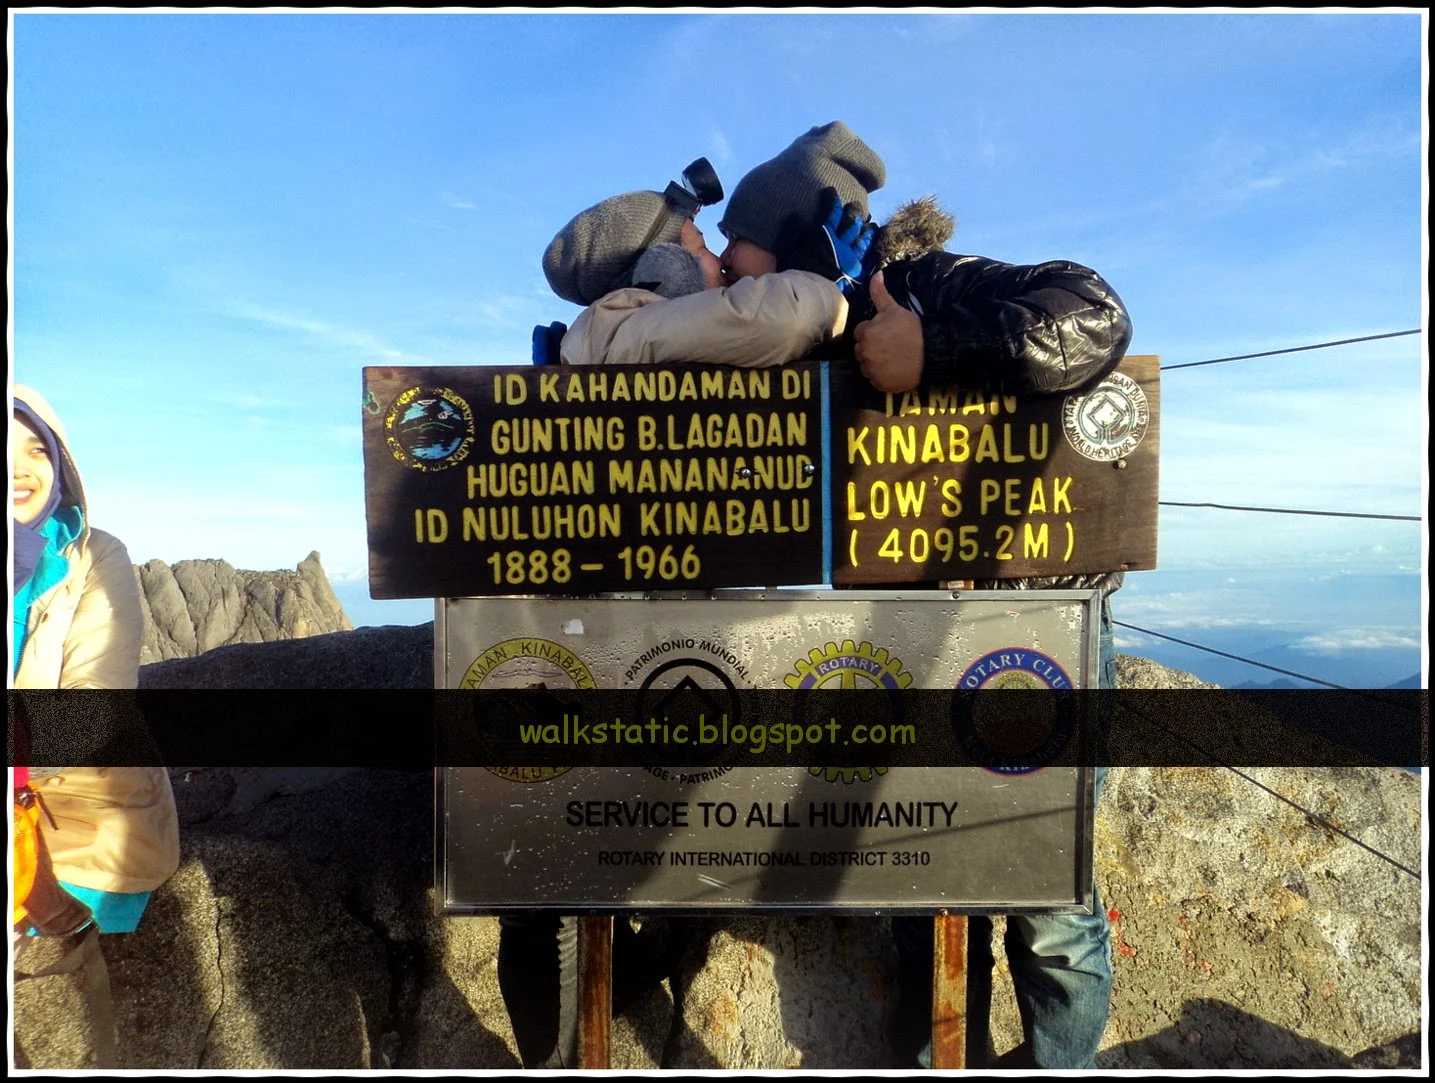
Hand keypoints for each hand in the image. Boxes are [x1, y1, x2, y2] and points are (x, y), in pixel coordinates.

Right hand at [775, 187, 875, 295]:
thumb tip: (794, 215)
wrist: (812, 292)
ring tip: (871, 226)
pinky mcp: (857, 273)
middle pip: (852, 224)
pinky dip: (873, 254)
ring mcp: (851, 258)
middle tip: (856, 207)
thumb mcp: (791, 247)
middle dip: (854, 213)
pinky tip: (876, 251)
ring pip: (863, 240)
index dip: (832, 201)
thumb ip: (793, 231)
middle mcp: (842, 244)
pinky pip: (869, 261)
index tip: (832, 193)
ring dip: (867, 232)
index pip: (831, 213)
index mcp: (826, 235)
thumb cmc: (798, 270)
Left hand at [854, 271, 924, 392]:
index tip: (886, 332)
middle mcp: (865, 354)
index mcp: (866, 334)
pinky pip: (875, 380)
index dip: (873, 331)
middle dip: (872, 347)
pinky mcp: (880, 385)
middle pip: (861, 350)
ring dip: (875, 362)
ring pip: (867, 366)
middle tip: (890, 345)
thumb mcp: (894, 309)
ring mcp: (872, 371)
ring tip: (892, 357)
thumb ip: (879, 293)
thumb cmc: (912, 329)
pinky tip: (894, 369)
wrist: (931, 352)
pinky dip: (882, 376)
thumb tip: (876, 274)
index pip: (861, 332)